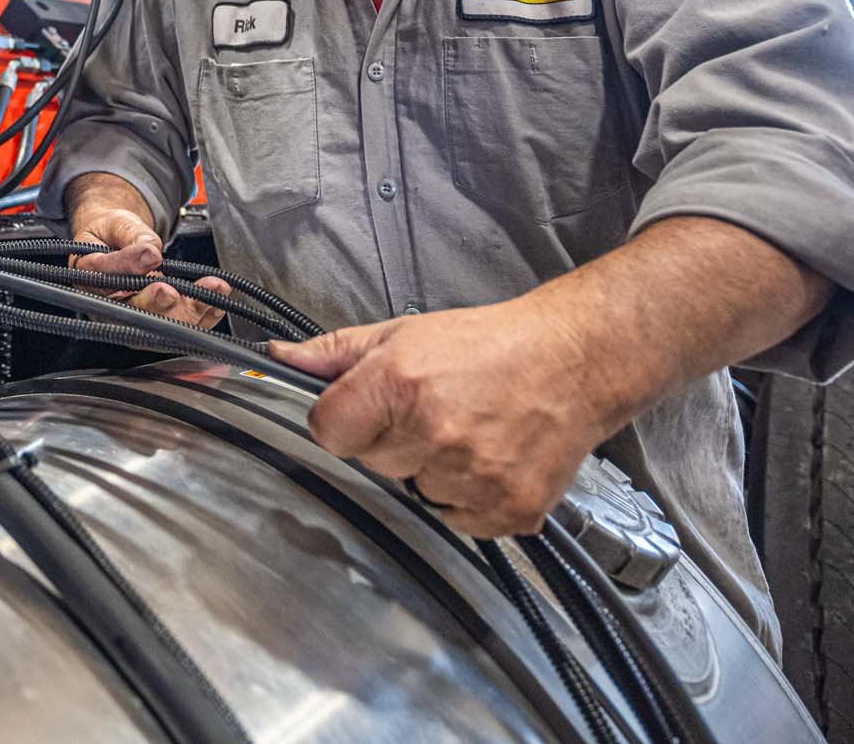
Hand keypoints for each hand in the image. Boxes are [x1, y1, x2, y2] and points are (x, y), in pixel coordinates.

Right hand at [66, 176, 227, 329]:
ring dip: (189, 311)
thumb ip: (130, 233)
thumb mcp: (115, 222)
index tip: (151, 256)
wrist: (114, 243)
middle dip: (155, 304)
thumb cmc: (110, 234)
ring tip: (212, 289)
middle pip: (129, 311)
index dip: (127, 267)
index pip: (103, 274)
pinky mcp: (153, 323)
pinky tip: (216, 301)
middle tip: (171, 292)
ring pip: (157, 326)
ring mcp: (131, 318)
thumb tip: (150, 249)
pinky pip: (177, 327)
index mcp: (88, 275)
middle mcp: (106, 304)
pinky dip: (201, 315)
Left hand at [266, 297, 635, 537]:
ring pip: (415, 492)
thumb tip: (279, 361)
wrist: (573, 361)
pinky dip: (469, 497)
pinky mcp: (506, 509)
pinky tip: (489, 457)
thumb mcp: (404, 334)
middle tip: (432, 409)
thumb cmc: (490, 345)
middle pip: (371, 462)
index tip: (364, 410)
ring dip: (431, 469)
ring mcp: (471, 476)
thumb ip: (335, 354)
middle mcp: (433, 433)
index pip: (327, 431)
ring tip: (467, 429)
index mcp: (398, 384)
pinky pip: (457, 519)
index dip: (342, 420)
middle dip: (392, 440)